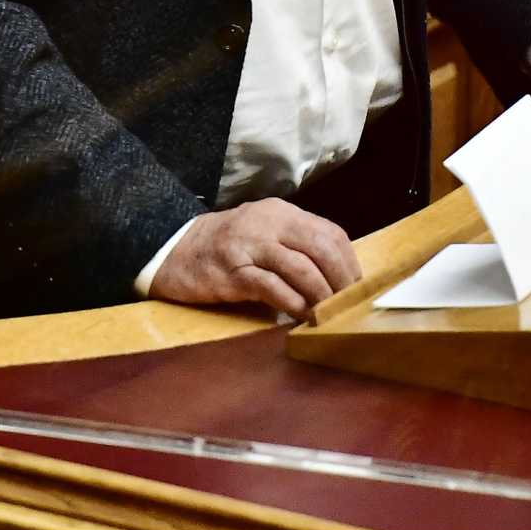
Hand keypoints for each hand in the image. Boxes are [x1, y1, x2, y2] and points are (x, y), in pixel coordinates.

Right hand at [149, 199, 361, 319]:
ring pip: (301, 268)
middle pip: (321, 248)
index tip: (356, 288)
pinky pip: (273, 287)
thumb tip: (334, 278)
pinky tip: (300, 315)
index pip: (330, 233)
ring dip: (321, 296)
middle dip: (341, 280)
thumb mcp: (264, 235)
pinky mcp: (233, 271)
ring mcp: (250, 246)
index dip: (348, 263)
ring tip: (328, 314)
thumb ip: (294, 247)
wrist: (174, 249)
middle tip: (348, 305)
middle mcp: (268, 224)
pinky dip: (292, 304)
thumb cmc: (226, 246)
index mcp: (281, 213)